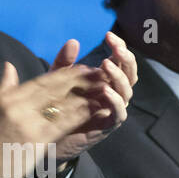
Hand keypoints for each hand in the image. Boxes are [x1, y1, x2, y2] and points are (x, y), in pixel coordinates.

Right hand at [0, 45, 130, 177]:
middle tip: (97, 72)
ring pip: (62, 103)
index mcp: (8, 98)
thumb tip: (10, 66)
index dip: (63, 73)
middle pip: (55, 89)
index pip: (41, 81)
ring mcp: (29, 123)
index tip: (79, 68)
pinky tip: (93, 109)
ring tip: (102, 87)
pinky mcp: (36, 140)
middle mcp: (19, 106)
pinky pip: (62, 124)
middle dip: (78, 79)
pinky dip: (79, 114)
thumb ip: (3, 87)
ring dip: (84, 94)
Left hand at [48, 31, 136, 162]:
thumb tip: (73, 41)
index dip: (119, 47)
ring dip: (118, 76)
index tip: (109, 35)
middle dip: (125, 58)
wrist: (49, 142)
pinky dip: (115, 101)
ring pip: (126, 91)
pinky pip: (118, 113)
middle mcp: (113, 94)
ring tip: (106, 64)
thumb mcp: (56, 82)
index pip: (120, 61)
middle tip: (116, 47)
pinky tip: (106, 91)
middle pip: (129, 73)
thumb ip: (64, 63)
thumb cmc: (55, 109)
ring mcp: (111, 110)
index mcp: (105, 80)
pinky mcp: (107, 126)